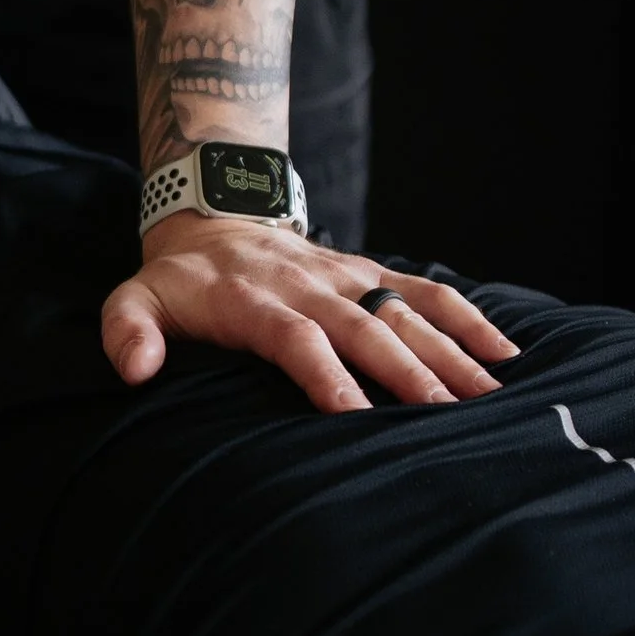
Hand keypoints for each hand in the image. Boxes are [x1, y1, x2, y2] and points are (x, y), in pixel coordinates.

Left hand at [103, 217, 517, 416]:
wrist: (213, 218)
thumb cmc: (178, 280)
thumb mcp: (134, 298)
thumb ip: (128, 332)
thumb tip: (135, 371)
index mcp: (255, 301)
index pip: (296, 339)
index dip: (325, 374)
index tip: (356, 417)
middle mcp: (310, 286)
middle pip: (364, 329)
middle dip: (405, 371)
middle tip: (444, 415)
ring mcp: (348, 277)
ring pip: (405, 312)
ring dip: (448, 350)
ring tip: (489, 393)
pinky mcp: (372, 273)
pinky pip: (426, 290)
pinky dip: (467, 316)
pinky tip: (506, 352)